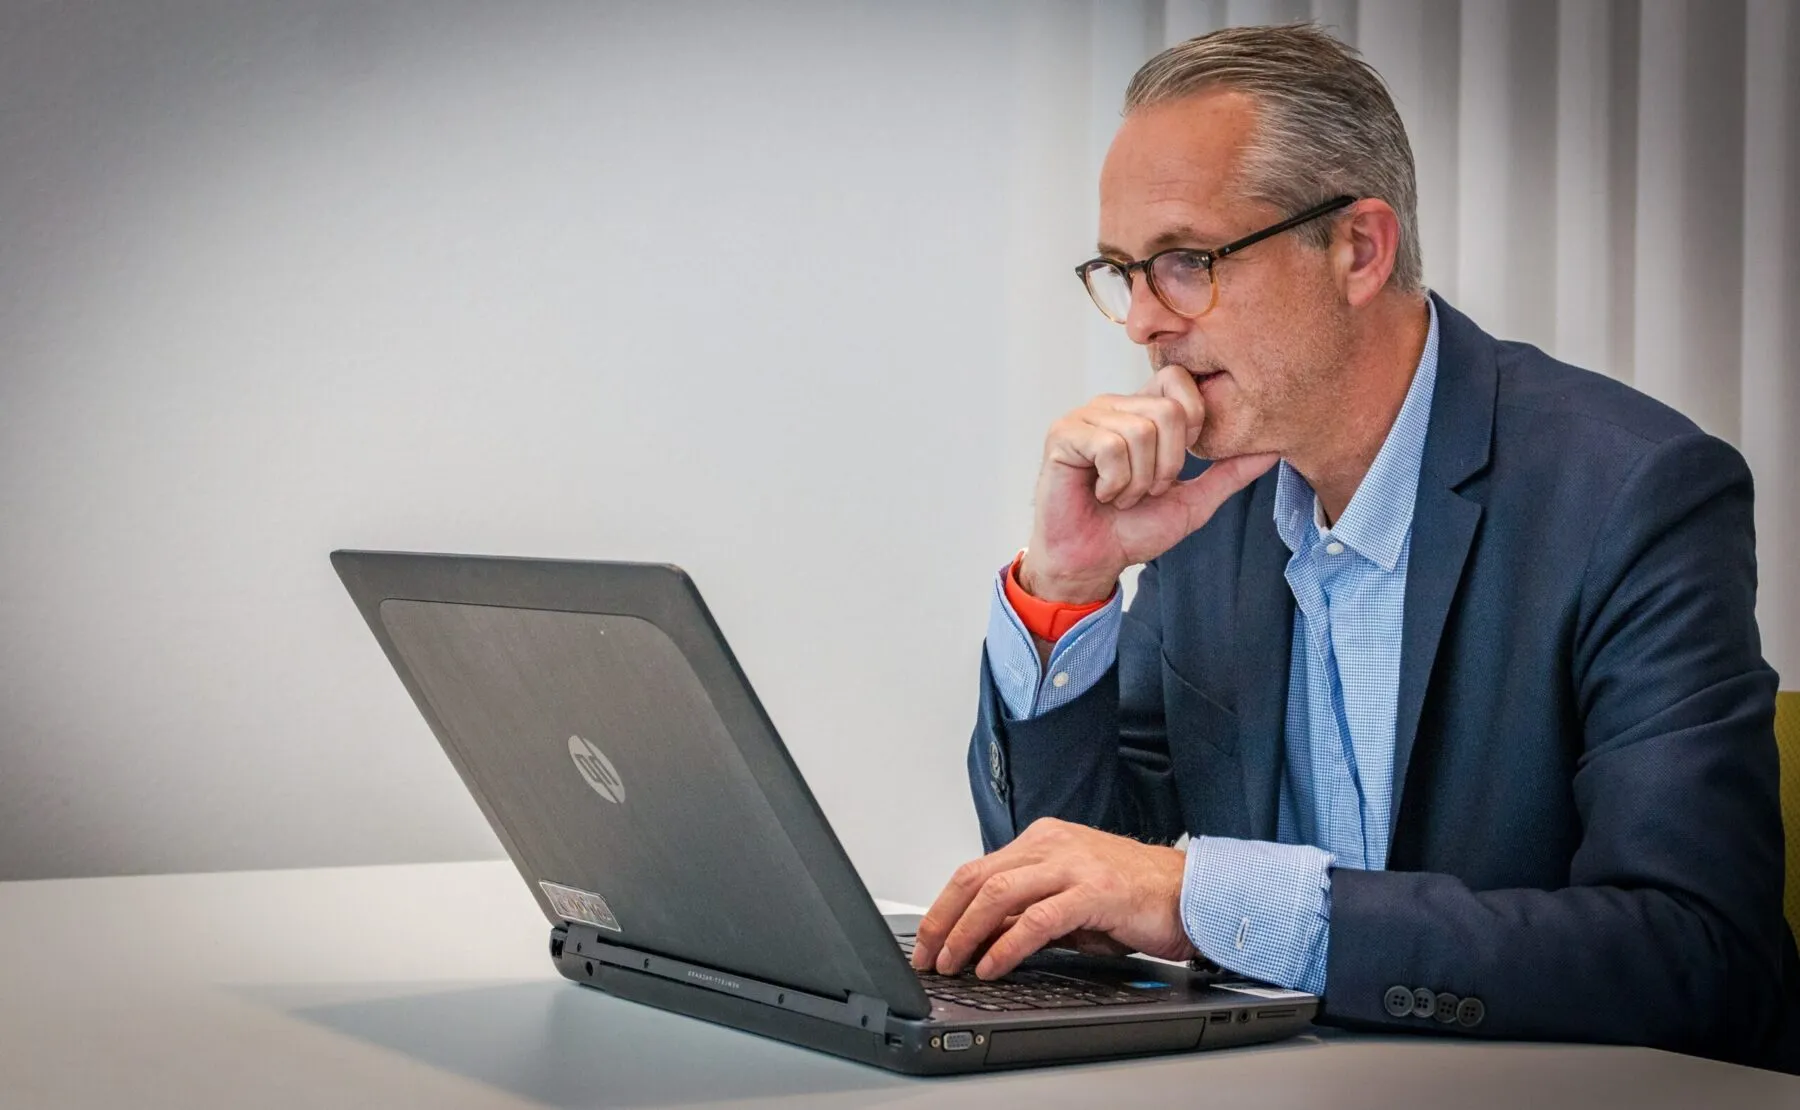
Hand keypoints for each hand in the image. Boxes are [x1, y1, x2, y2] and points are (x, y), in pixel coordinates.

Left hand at [909, 818, 1195, 979]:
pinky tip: (993, 965)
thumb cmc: (1132, 897)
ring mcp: (1072, 864)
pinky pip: (1037, 919)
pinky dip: (1007, 945)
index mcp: (1042, 840)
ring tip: (953, 963)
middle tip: (927, 956)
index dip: (944, 908)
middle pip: (976, 879)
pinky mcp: (1094, 891)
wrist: (1189, 893)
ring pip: (998, 894)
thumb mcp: (1067, 900)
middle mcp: (1052, 845)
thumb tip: (978, 937)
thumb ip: (1025, 911)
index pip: (976, 870)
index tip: (927, 939)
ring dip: (966, 934)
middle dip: (943, 921)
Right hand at [1023, 366, 1277, 602]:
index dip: (1192, 422)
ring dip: (1139, 481)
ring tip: (1120, 496)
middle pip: (1169, 410)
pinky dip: (1114, 483)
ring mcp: (1086, 417)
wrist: (1091, 563)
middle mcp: (1114, 405)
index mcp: (1143, 410)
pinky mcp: (1063, 435)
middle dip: (1168, 465)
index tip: (1178, 464)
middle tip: (1146, 491)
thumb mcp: (1193, 501)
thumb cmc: (1132, 531)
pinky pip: (1109, 446)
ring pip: (1140, 431)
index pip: (1179, 379)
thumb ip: (1229, 473)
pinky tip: (1100, 493)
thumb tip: (1273, 449)